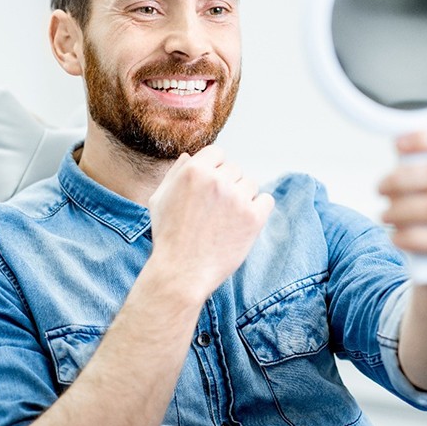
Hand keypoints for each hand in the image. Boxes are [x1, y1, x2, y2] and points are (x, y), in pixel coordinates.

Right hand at [148, 145, 273, 302]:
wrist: (181, 272)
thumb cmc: (168, 236)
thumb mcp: (159, 199)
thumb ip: (175, 173)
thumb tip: (189, 156)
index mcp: (194, 171)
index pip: (217, 153)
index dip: (214, 168)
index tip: (211, 186)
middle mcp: (217, 180)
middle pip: (235, 169)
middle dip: (227, 184)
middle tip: (216, 209)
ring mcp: (237, 198)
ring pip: (250, 184)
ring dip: (242, 197)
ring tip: (227, 218)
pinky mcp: (253, 218)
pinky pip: (266, 200)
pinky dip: (258, 209)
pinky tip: (243, 222)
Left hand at [378, 127, 426, 276]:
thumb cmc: (425, 215)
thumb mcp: (418, 186)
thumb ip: (410, 165)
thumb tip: (396, 143)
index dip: (426, 137)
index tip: (397, 144)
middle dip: (401, 180)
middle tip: (380, 189)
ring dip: (402, 210)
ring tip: (384, 216)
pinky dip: (411, 237)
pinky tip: (396, 238)